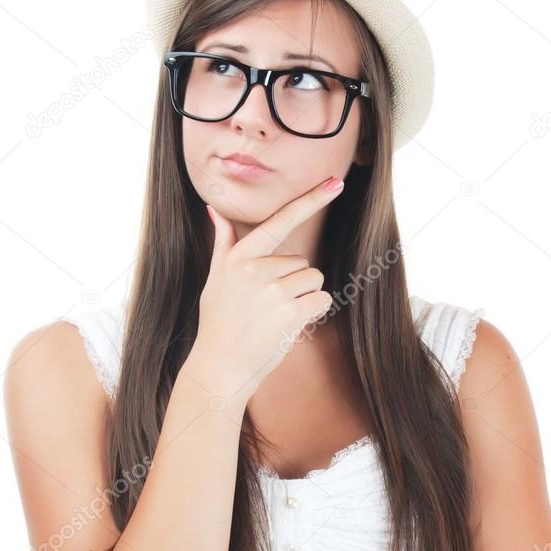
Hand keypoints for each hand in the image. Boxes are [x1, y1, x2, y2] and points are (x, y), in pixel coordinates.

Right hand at [191, 176, 344, 397]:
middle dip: (295, 283)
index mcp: (239, 258)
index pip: (279, 221)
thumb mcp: (215, 279)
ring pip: (314, 280)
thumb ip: (223, 244)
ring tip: (277, 317)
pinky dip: (313, 313)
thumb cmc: (218, 324)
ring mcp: (272, 290)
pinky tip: (289, 326)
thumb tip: (214, 209)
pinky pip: (321, 300)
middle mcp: (255, 269)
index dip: (311, 201)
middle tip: (268, 308)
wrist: (219, 367)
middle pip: (302, 262)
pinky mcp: (289, 312)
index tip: (336, 183)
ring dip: (304, 298)